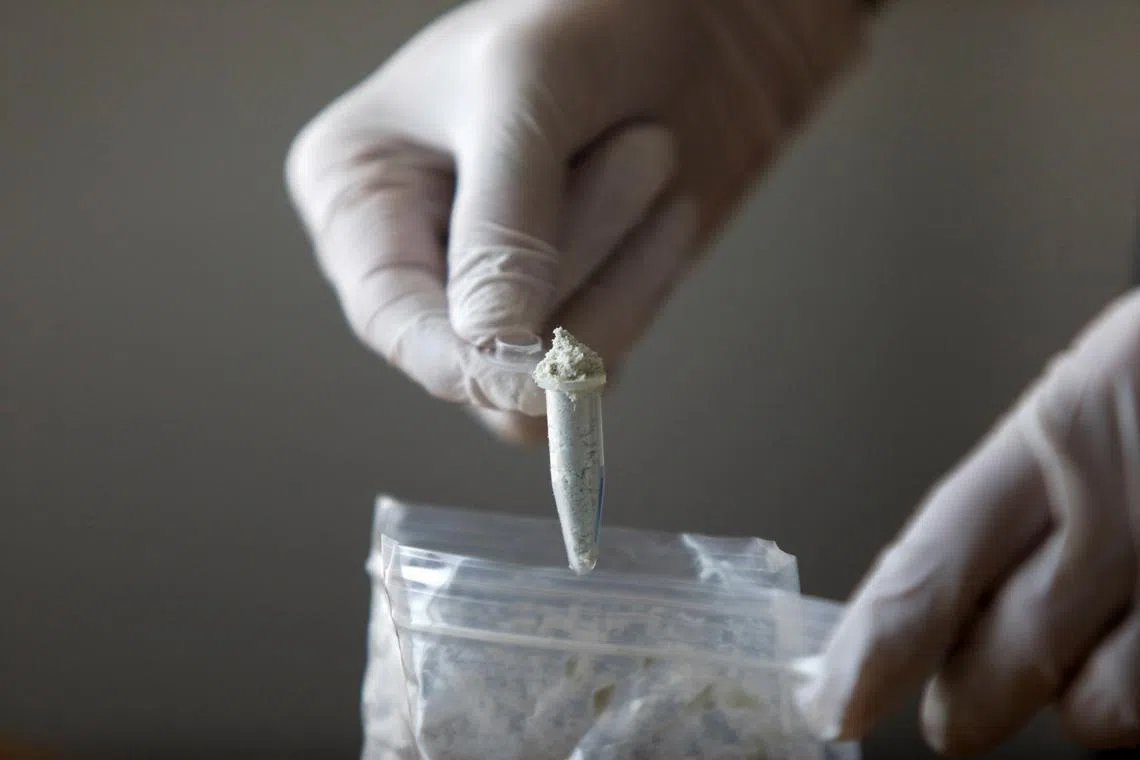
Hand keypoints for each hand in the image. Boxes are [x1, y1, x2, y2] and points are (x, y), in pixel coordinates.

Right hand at [286, 0, 868, 442]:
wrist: (682, 18)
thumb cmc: (585, 16)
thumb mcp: (528, 94)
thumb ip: (505, 225)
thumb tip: (492, 349)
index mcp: (359, 195)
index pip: (395, 320)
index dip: (468, 360)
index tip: (548, 374)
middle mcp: (414, 258)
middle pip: (481, 354)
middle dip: (579, 261)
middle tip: (643, 148)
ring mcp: (491, 293)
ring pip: (548, 368)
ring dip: (624, 269)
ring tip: (651, 149)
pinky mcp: (560, 308)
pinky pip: (601, 356)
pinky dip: (645, 287)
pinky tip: (666, 210)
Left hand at [797, 291, 1139, 752]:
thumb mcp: (1093, 390)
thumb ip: (1019, 495)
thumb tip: (936, 594)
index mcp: (1061, 432)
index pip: (931, 565)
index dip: (872, 652)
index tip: (834, 703)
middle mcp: (1129, 509)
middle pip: (1003, 663)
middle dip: (967, 700)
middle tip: (957, 707)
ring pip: (1104, 713)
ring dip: (1085, 700)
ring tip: (1099, 648)